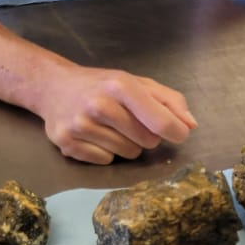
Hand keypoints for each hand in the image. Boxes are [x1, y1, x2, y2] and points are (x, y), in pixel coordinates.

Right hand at [30, 64, 196, 163]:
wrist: (54, 87)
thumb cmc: (103, 86)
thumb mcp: (137, 83)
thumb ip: (169, 101)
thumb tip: (190, 125)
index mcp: (121, 86)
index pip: (161, 121)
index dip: (176, 132)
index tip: (178, 133)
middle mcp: (99, 105)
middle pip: (147, 141)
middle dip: (146, 136)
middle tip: (128, 121)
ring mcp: (81, 125)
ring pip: (128, 154)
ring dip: (126, 145)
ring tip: (110, 127)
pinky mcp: (67, 143)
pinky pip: (107, 161)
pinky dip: (105, 153)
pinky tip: (94, 136)